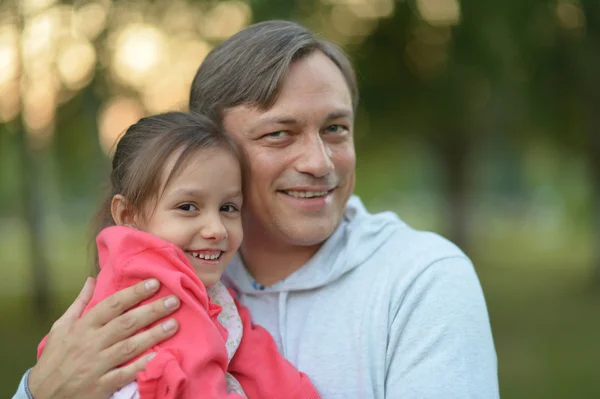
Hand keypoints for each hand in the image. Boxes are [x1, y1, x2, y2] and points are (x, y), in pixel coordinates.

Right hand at [29, 277, 179, 398]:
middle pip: (126, 323)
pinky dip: (141, 365)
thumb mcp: (61, 326)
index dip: (134, 293)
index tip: (154, 283)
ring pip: (129, 346)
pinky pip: (125, 374)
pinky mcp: (102, 385)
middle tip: (174, 301)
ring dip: (154, 335)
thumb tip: (91, 280)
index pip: (113, 305)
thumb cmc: (55, 357)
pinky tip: (158, 356)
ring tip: (174, 324)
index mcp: (83, 326)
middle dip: (152, 311)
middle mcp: (92, 343)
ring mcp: (97, 364)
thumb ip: (80, 303)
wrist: (42, 394)